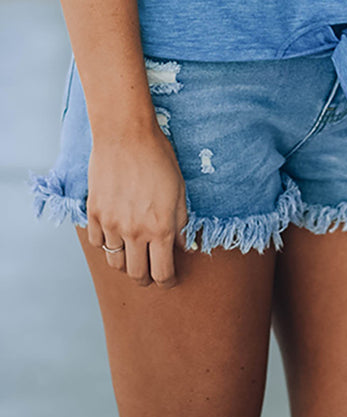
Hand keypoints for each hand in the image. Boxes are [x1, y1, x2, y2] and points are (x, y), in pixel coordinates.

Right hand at [86, 118, 189, 287]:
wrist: (126, 135)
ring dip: (125, 263)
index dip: (167, 281)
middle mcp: (135, 232)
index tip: (169, 279)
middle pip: (136, 275)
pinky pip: (97, 242)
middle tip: (151, 271)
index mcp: (161, 228)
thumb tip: (183, 247)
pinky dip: (106, 243)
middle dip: (146, 278)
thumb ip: (181, 223)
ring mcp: (111, 224)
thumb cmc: (159, 158)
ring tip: (133, 254)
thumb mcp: (180, 191)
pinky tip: (116, 233)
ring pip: (115, 263)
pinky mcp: (93, 214)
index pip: (162, 273)